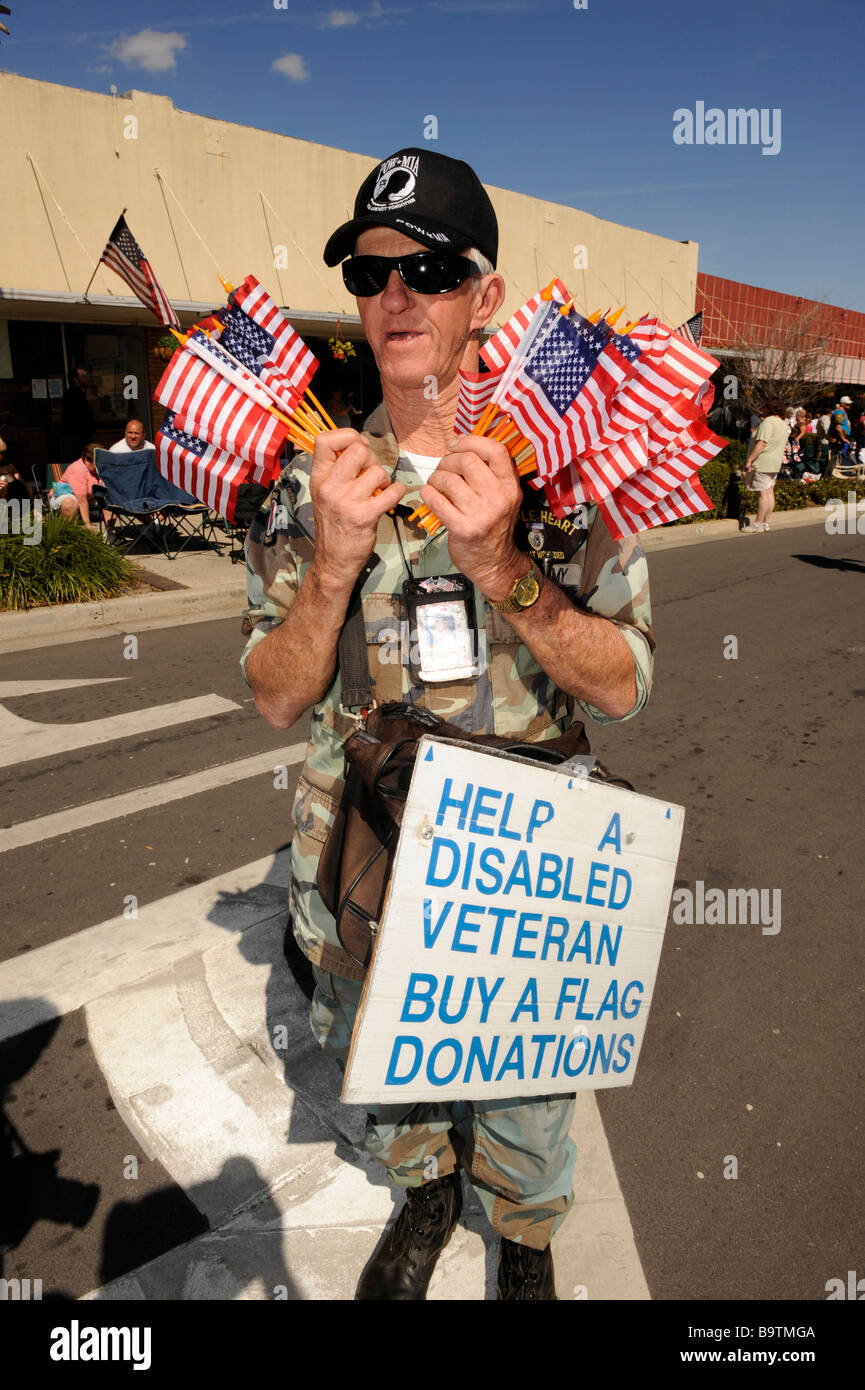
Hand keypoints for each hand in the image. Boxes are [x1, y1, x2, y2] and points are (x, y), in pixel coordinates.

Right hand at [309, 429, 404, 588]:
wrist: (333, 559)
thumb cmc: (334, 523)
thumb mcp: (325, 492)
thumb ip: (338, 469)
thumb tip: (360, 445)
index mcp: (318, 477)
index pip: (324, 440)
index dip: (347, 436)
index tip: (357, 448)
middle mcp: (329, 487)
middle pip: (358, 450)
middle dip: (372, 458)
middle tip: (371, 474)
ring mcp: (346, 501)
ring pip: (378, 471)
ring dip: (385, 479)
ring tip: (379, 491)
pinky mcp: (364, 516)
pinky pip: (392, 492)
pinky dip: (397, 493)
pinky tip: (390, 498)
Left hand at [420, 434, 524, 598]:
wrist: (494, 563)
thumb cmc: (493, 525)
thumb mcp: (502, 497)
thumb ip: (490, 473)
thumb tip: (461, 443)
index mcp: (511, 486)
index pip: (496, 450)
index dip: (472, 441)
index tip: (456, 445)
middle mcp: (499, 498)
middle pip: (467, 460)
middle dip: (447, 461)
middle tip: (442, 470)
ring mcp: (481, 514)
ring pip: (449, 479)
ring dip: (435, 478)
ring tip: (435, 485)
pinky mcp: (463, 528)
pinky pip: (436, 500)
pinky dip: (427, 494)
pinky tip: (429, 496)